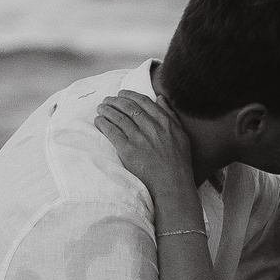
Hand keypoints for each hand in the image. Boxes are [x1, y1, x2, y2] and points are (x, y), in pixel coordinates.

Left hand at [94, 91, 195, 211]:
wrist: (172, 185)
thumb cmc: (179, 163)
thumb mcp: (181, 135)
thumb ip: (171, 115)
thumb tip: (160, 98)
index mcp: (165, 122)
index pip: (144, 102)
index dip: (130, 95)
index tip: (121, 94)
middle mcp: (152, 128)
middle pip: (129, 107)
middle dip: (115, 101)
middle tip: (106, 100)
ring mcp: (140, 139)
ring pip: (119, 118)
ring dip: (107, 110)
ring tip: (100, 108)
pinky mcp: (129, 150)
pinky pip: (112, 132)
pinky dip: (103, 124)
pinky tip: (98, 121)